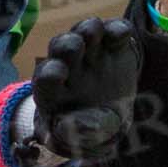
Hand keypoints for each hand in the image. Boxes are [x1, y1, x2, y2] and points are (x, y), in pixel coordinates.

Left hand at [30, 16, 139, 160]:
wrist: (118, 115)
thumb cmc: (94, 128)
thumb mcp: (89, 137)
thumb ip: (78, 131)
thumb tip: (63, 125)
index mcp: (55, 90)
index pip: (45, 78)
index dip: (50, 74)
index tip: (59, 75)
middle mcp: (68, 66)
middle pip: (61, 47)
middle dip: (68, 45)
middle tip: (77, 46)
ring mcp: (90, 51)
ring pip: (82, 32)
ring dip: (87, 29)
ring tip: (94, 32)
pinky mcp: (112, 43)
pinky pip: (113, 29)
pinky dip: (116, 29)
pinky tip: (121, 35)